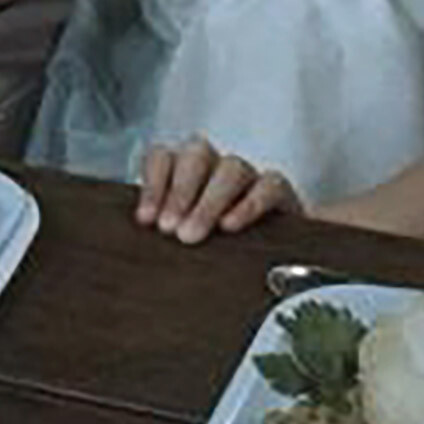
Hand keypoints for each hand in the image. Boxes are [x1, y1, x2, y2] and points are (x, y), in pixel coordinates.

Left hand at [135, 136, 301, 242]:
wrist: (276, 267)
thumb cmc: (214, 250)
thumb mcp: (184, 239)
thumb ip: (166, 230)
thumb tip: (143, 234)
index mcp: (186, 173)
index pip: (164, 157)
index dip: (153, 184)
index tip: (146, 220)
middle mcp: (215, 168)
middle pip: (196, 156)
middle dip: (180, 192)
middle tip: (169, 230)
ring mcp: (248, 177)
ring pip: (231, 169)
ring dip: (209, 201)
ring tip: (192, 235)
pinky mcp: (279, 192)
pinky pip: (268, 185)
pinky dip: (249, 203)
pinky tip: (230, 227)